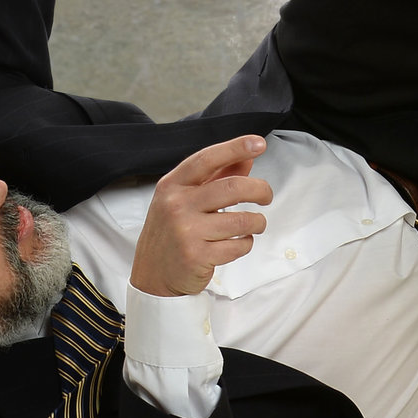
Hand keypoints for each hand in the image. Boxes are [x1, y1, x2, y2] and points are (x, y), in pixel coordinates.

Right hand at [131, 137, 272, 297]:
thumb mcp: (184, 199)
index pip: (207, 159)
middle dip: (260, 189)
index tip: (258, 143)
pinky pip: (238, 245)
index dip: (235, 147)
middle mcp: (177, 205)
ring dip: (257, 222)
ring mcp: (186, 231)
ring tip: (255, 224)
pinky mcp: (197, 256)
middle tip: (266, 195)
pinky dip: (245, 243)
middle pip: (233, 188)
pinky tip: (237, 243)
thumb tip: (246, 158)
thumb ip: (216, 177)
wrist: (151, 274)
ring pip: (242, 220)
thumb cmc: (170, 232)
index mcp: (172, 185)